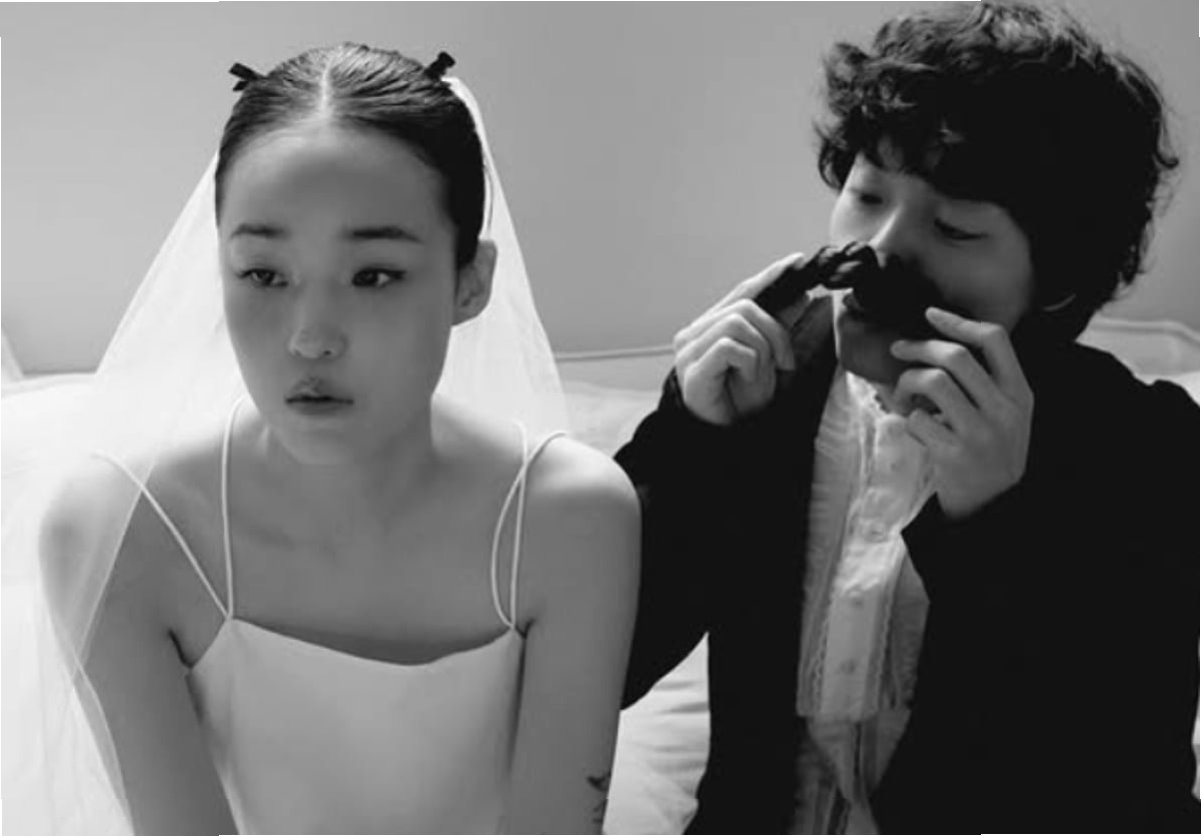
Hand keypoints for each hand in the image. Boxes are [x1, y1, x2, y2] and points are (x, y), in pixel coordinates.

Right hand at [673, 254, 802, 425]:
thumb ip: (778, 325)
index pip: (742, 292)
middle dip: (775, 333)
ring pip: (739, 323)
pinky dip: (750, 362)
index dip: (770, 277)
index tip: (797, 262)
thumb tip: (799, 294)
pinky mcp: (693, 370)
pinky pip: (731, 347)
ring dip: (763, 350)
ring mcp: (689, 351)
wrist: (728, 436)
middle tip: (784, 362)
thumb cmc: (741, 398)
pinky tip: (748, 379)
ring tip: (762, 374)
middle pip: (745, 307)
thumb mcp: (768, 356)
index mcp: (709, 325)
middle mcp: (693, 333)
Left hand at [890, 307, 1033, 519]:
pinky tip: (914, 426)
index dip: (959, 322)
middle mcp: (1004, 410)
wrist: (994, 506)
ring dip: (907, 382)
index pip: (995, 340)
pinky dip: (907, 419)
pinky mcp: (954, 455)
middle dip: (919, 346)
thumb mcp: (1007, 414)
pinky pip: (917, 420)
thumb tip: (937, 343)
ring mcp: (980, 434)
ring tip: (904, 395)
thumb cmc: (992, 451)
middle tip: (899, 350)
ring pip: (933, 382)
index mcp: (1019, 394)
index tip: (931, 314)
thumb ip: (987, 382)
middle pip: (956, 356)